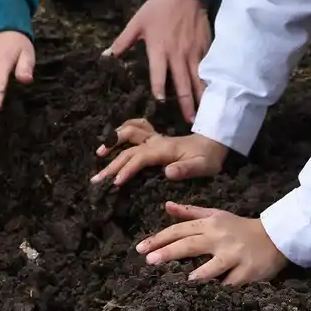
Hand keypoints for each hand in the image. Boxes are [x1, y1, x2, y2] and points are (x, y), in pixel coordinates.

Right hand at [91, 118, 227, 185]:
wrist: (214, 142)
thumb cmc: (208, 158)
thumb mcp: (202, 166)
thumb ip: (185, 169)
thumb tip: (167, 172)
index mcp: (163, 149)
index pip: (139, 158)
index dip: (126, 169)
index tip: (115, 183)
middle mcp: (155, 141)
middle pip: (128, 149)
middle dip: (111, 163)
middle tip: (96, 179)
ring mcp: (154, 138)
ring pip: (129, 133)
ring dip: (113, 141)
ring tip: (100, 152)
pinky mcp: (155, 138)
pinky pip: (136, 128)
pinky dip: (123, 130)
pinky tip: (115, 137)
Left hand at [105, 0, 211, 120]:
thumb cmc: (158, 9)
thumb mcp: (136, 23)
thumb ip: (122, 42)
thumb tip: (106, 56)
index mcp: (159, 49)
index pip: (159, 74)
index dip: (159, 89)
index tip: (160, 103)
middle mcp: (178, 55)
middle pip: (183, 83)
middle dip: (186, 104)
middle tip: (190, 122)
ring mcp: (194, 53)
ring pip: (198, 80)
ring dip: (200, 98)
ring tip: (203, 115)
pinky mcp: (205, 48)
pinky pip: (207, 69)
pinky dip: (209, 83)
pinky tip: (212, 95)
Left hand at [137, 201, 288, 284]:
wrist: (274, 237)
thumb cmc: (239, 227)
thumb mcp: (216, 215)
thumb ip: (191, 212)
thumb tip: (167, 206)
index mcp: (210, 224)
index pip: (180, 230)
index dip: (159, 238)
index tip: (141, 247)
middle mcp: (220, 237)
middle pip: (190, 245)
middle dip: (168, 253)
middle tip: (148, 261)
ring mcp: (234, 254)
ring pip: (213, 266)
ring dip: (198, 273)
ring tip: (183, 280)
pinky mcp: (247, 271)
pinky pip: (231, 282)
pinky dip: (222, 287)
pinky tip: (212, 292)